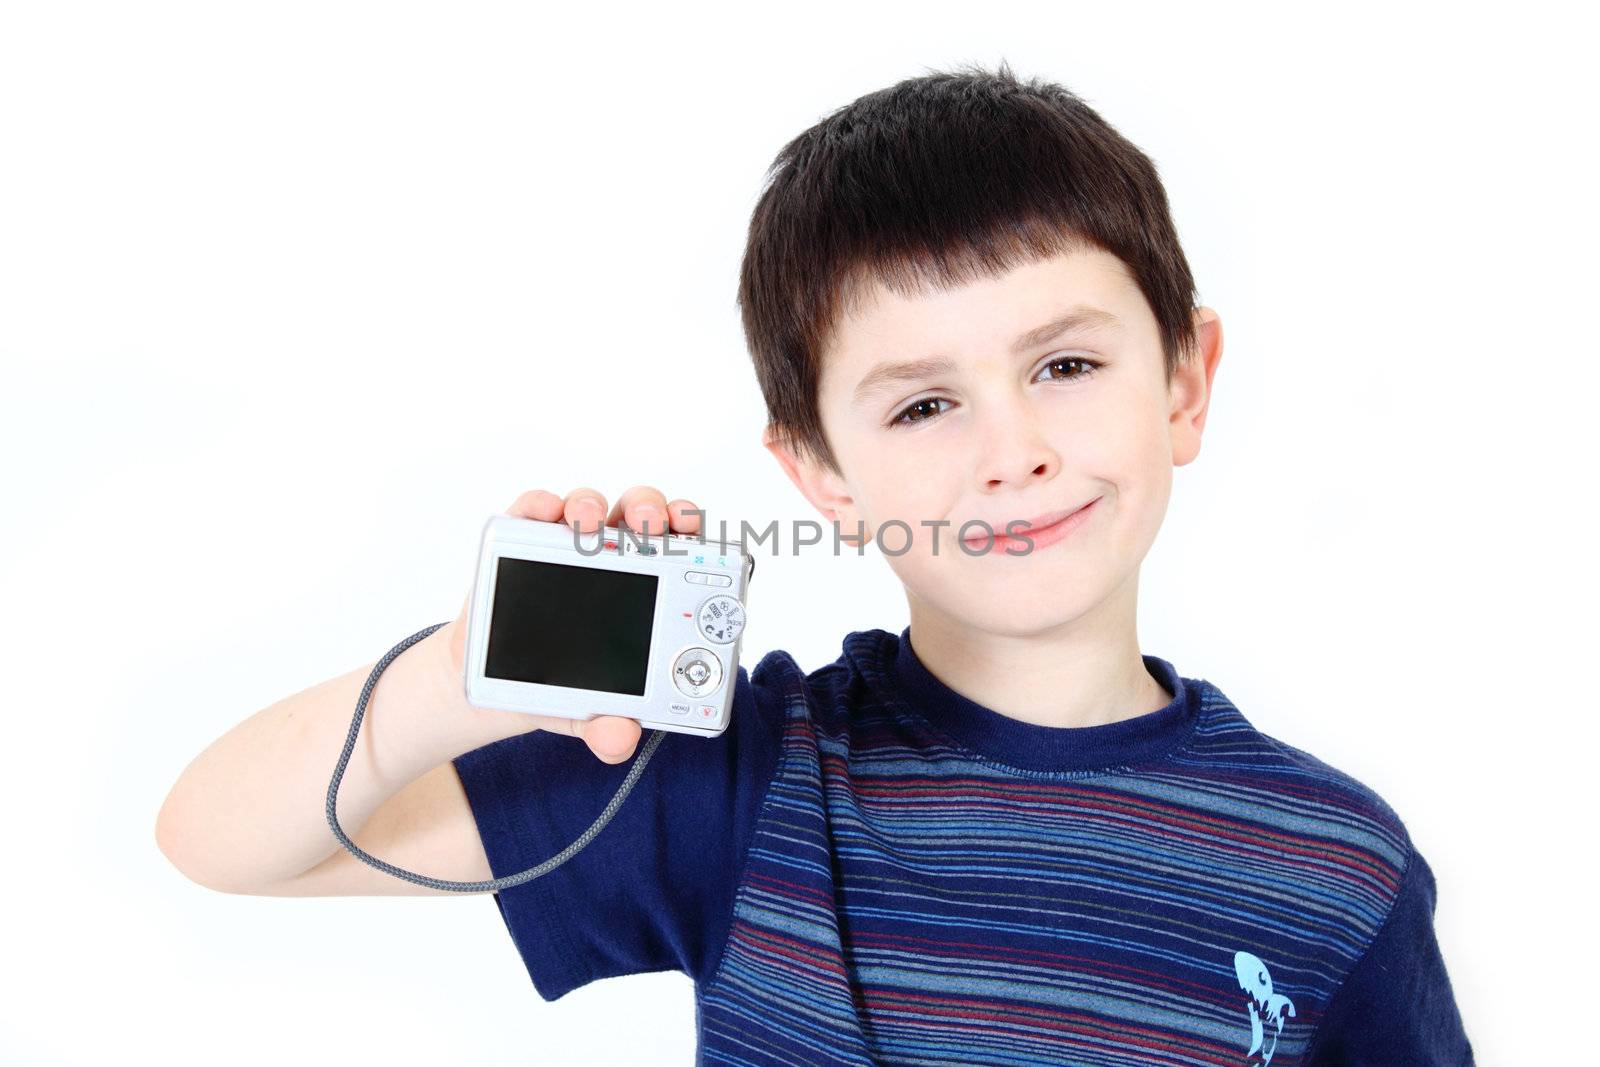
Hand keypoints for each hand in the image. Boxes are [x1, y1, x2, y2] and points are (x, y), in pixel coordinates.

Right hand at [441, 486, 702, 763]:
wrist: (497, 689)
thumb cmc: (563, 689)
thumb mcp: (590, 717)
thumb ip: (609, 730)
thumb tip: (620, 738)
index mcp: (650, 590)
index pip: (683, 550)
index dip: (696, 537)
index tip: (702, 541)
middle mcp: (615, 558)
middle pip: (642, 517)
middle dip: (651, 513)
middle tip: (647, 529)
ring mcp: (568, 546)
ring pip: (591, 507)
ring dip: (594, 507)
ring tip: (589, 529)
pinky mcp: (521, 542)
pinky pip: (533, 511)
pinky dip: (541, 506)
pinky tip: (545, 515)